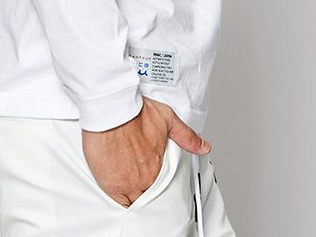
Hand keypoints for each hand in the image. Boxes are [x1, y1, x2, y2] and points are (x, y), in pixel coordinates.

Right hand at [81, 95, 210, 207]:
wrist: (113, 111)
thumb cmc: (136, 112)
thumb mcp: (167, 118)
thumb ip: (186, 136)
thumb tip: (204, 147)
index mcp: (159, 165)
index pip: (164, 187)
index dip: (161, 187)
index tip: (157, 183)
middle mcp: (145, 178)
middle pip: (149, 195)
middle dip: (148, 193)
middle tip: (145, 189)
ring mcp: (127, 184)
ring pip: (135, 203)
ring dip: (136, 199)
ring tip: (134, 195)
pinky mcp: (111, 184)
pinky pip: (119, 204)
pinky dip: (122, 203)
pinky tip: (123, 198)